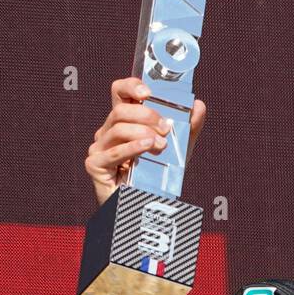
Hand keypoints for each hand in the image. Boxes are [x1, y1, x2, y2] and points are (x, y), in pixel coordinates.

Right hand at [85, 77, 206, 205]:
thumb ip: (188, 128)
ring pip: (118, 128)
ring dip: (144, 133)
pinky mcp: (95, 165)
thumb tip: (198, 105)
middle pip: (121, 110)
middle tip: (166, 128)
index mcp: (123, 122)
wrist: (144, 208)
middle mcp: (107, 132)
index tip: (148, 93)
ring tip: (161, 145)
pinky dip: (133, 147)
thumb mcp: (177, 149)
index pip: (120, 92)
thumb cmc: (156, 177)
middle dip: (147, 116)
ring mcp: (99, 148)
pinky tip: (149, 147)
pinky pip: (115, 151)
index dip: (131, 86)